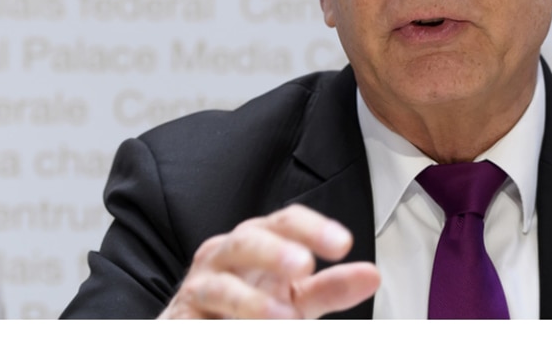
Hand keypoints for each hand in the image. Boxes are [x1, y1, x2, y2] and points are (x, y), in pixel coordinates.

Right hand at [159, 205, 379, 319]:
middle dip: (274, 251)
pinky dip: (222, 327)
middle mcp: (224, 256)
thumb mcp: (295, 297)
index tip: (343, 244)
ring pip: (221, 288)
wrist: (196, 326)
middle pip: (247, 241)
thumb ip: (330, 287)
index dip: (313, 228)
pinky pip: (199, 323)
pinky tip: (240, 331)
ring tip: (284, 319)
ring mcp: (199, 289)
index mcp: (257, 241)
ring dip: (252, 303)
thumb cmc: (250, 305)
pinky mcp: (180, 321)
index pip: (285, 222)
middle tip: (303, 266)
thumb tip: (371, 276)